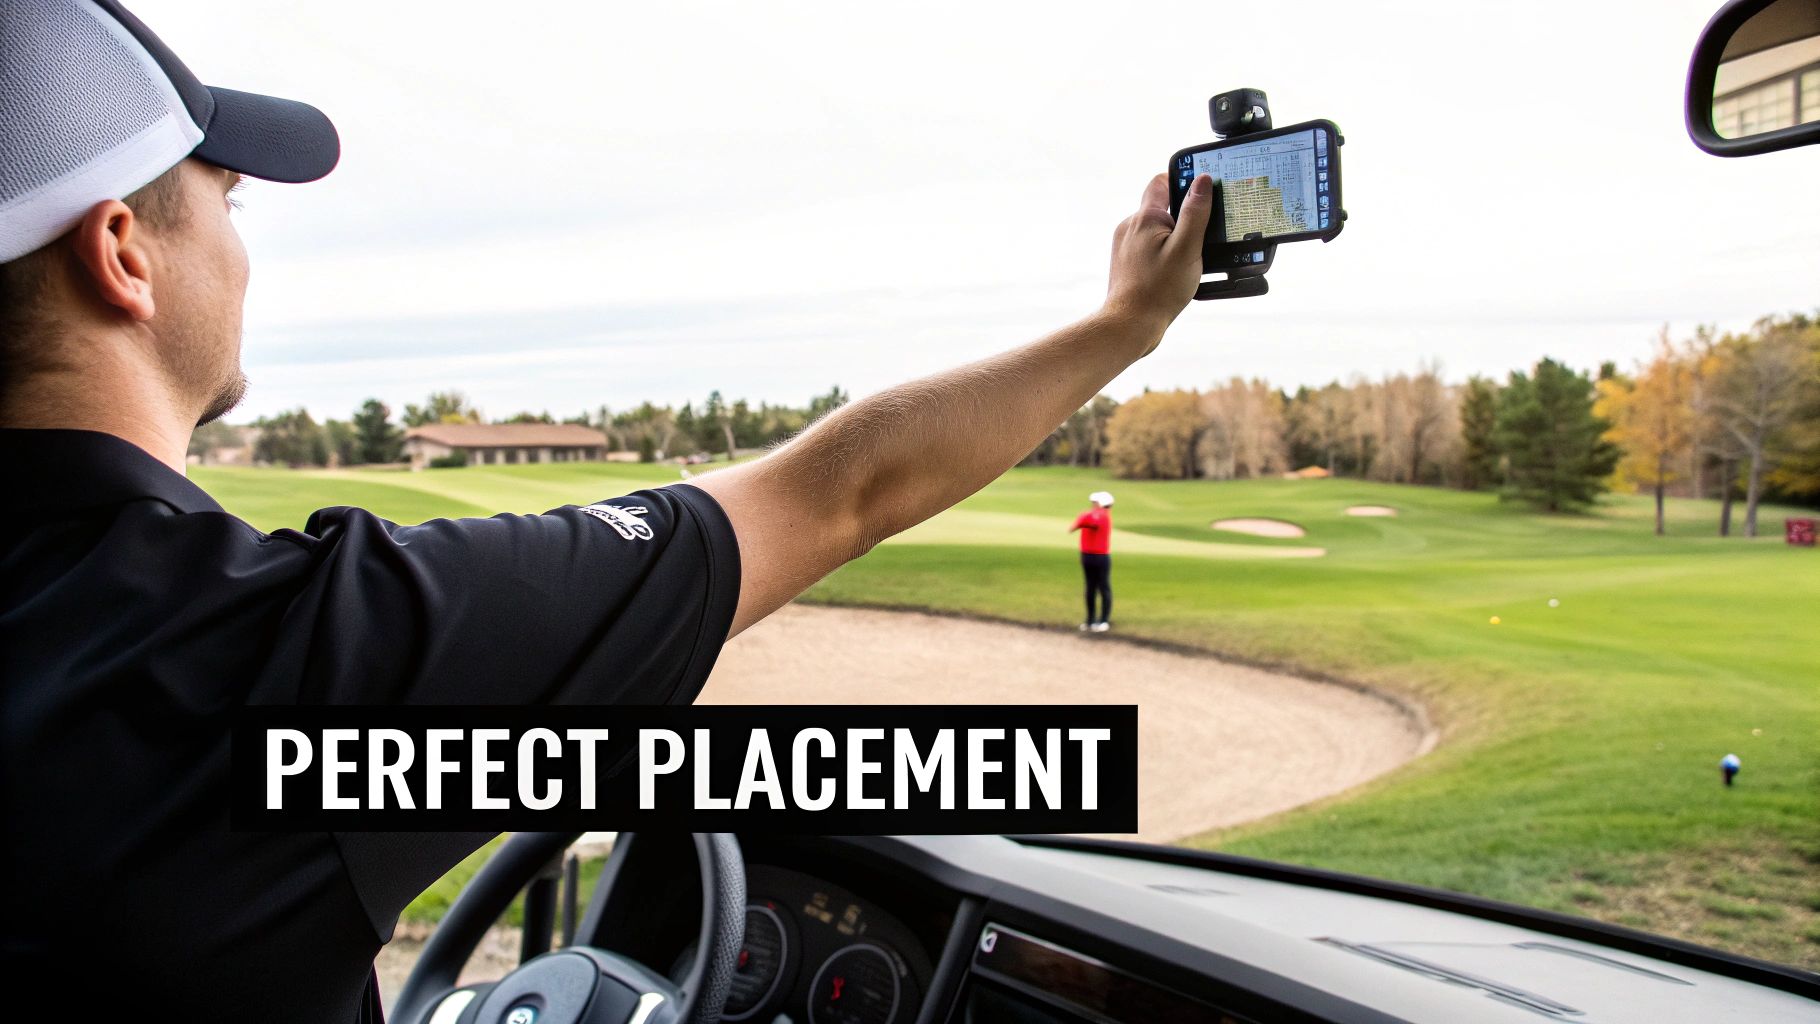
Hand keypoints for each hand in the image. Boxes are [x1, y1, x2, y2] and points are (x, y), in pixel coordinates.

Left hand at [1103, 173, 1212, 344]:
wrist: (1130, 324)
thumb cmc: (1158, 290)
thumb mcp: (1187, 248)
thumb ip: (1195, 213)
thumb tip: (1202, 181)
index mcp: (1144, 218)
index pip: (1161, 182)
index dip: (1182, 179)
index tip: (1201, 187)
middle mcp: (1130, 227)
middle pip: (1161, 207)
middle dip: (1183, 216)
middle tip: (1202, 232)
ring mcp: (1125, 246)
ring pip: (1155, 230)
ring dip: (1174, 238)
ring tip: (1189, 258)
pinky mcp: (1126, 263)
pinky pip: (1149, 248)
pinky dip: (1164, 254)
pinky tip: (1175, 271)